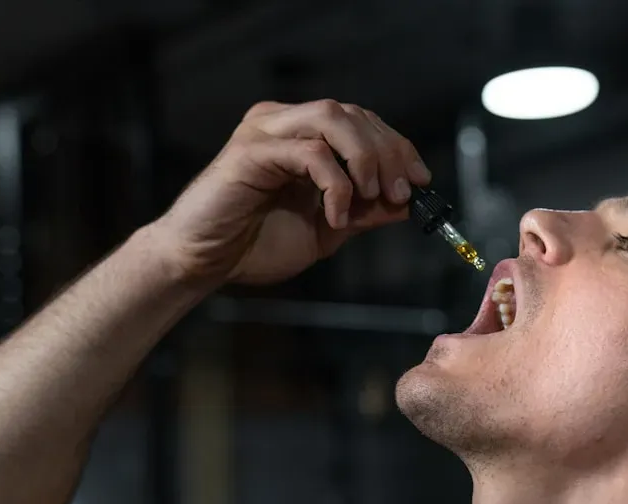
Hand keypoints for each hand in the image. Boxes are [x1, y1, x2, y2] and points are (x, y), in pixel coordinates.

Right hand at [153, 99, 431, 284]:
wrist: (206, 264)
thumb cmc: (256, 245)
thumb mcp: (328, 229)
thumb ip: (364, 212)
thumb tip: (406, 203)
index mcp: (301, 135)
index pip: (361, 122)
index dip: (397, 146)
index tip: (421, 180)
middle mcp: (283, 123)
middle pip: (353, 114)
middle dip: (388, 152)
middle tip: (401, 193)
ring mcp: (265, 132)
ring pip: (333, 118)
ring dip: (365, 157)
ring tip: (372, 196)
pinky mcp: (250, 152)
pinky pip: (309, 152)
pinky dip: (335, 184)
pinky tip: (336, 216)